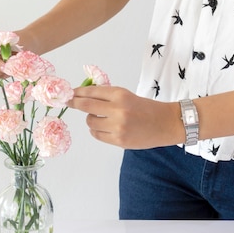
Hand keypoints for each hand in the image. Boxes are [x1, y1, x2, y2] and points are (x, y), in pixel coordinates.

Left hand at [67, 86, 183, 148]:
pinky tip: (104, 127)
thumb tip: (83, 95)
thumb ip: (107, 96)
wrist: (165, 124)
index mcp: (121, 95)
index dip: (78, 92)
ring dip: (90, 119)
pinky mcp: (119, 140)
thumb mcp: (127, 96)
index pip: (92, 92)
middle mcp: (118, 110)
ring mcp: (118, 127)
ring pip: (90, 121)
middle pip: (86, 105)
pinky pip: (97, 134)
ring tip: (100, 118)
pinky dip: (96, 130)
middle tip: (68, 102)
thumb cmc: (146, 108)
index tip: (70, 93)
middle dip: (74, 103)